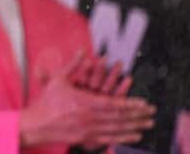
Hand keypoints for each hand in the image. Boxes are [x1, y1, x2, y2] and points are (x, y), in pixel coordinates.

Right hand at [20, 53, 154, 148]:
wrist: (37, 123)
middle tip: (152, 113)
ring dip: (135, 126)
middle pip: (119, 117)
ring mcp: (89, 130)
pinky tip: (136, 135)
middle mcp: (89, 118)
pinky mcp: (86, 139)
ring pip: (117, 129)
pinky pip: (110, 138)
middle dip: (138, 115)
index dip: (131, 104)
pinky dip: (124, 137)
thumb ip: (74, 65)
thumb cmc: (47, 100)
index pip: (114, 104)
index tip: (144, 103)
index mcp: (85, 102)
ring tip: (148, 124)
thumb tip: (83, 50)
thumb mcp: (59, 79)